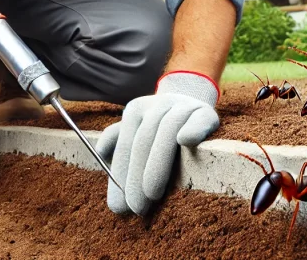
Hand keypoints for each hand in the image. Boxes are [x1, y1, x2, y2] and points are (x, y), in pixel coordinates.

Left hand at [96, 71, 219, 215]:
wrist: (193, 99)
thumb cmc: (161, 124)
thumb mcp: (137, 127)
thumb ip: (118, 138)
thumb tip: (100, 151)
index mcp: (136, 110)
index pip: (126, 146)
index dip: (120, 175)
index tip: (119, 206)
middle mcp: (157, 105)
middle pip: (143, 141)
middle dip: (137, 177)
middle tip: (136, 207)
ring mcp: (182, 106)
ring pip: (167, 131)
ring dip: (158, 163)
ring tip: (153, 194)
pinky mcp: (206, 112)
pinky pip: (199, 120)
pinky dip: (192, 129)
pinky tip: (185, 141)